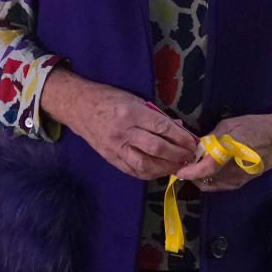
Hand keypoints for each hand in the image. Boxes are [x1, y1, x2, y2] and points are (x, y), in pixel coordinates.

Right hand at [41, 68, 197, 179]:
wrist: (79, 107)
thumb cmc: (110, 99)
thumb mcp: (135, 99)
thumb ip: (156, 115)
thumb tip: (178, 127)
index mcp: (132, 112)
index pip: (162, 128)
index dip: (180, 138)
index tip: (192, 143)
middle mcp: (124, 131)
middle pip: (156, 148)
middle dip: (177, 155)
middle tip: (189, 157)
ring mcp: (116, 147)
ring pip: (145, 164)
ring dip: (165, 168)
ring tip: (177, 167)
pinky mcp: (110, 158)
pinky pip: (133, 171)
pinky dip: (149, 173)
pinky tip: (160, 171)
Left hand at [175, 112, 271, 191]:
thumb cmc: (256, 126)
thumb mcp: (231, 124)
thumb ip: (212, 138)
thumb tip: (197, 148)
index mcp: (233, 150)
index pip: (208, 166)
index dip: (191, 170)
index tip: (179, 169)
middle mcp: (235, 170)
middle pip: (205, 178)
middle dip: (192, 171)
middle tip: (186, 160)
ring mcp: (237, 180)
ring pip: (209, 184)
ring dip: (199, 176)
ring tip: (196, 162)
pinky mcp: (239, 184)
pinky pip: (217, 185)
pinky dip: (208, 179)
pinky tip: (207, 167)